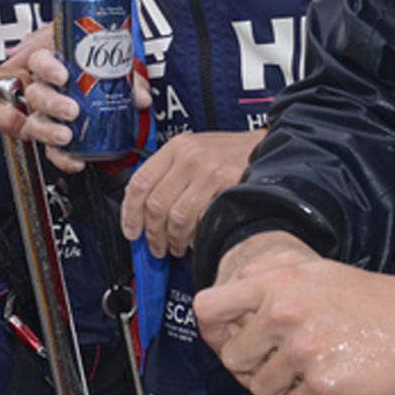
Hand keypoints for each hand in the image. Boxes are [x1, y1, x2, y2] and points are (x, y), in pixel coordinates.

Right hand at [0, 23, 149, 171]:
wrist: (107, 108)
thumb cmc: (103, 82)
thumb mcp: (117, 76)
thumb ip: (130, 83)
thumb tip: (140, 97)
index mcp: (55, 68)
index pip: (39, 61)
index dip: (46, 68)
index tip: (62, 76)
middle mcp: (46, 91)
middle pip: (35, 93)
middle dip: (51, 103)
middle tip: (72, 110)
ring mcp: (47, 116)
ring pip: (35, 122)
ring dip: (49, 130)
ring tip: (66, 136)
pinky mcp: (53, 140)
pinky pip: (50, 151)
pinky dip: (61, 158)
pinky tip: (75, 160)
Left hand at [122, 130, 257, 258]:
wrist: (265, 148)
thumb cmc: (228, 154)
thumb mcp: (193, 151)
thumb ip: (169, 174)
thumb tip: (143, 211)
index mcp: (176, 147)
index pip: (139, 182)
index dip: (130, 213)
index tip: (131, 230)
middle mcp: (189, 157)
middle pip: (156, 204)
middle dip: (152, 234)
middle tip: (155, 247)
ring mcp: (209, 171)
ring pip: (177, 216)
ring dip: (173, 239)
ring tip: (175, 247)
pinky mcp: (227, 185)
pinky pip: (202, 219)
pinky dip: (195, 235)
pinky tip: (194, 239)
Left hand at [194, 232, 394, 394]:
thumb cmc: (370, 298)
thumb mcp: (313, 271)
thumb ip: (269, 281)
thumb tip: (230, 303)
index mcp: (276, 282)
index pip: (208, 308)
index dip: (212, 331)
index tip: (229, 340)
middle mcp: (283, 313)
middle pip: (232, 358)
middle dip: (250, 369)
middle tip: (275, 367)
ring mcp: (303, 348)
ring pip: (260, 389)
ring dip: (280, 390)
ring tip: (305, 377)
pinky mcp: (324, 382)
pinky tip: (325, 390)